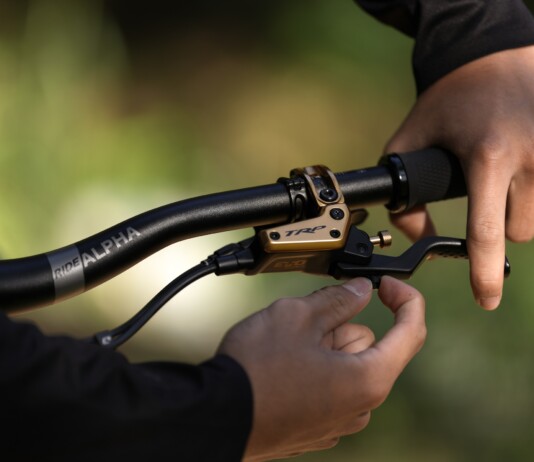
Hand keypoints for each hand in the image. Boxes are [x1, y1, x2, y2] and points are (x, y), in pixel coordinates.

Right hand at [218, 276, 425, 460]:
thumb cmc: (256, 370)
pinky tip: (282, 369)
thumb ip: (339, 298)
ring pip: (346, 365)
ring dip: (324, 347)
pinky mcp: (316, 428)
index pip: (410, 333)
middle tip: (302, 324)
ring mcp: (337, 422)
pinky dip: (314, 369)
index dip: (405, 300)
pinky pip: (329, 385)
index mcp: (367, 379)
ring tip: (285, 348)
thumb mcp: (299, 316)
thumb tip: (360, 290)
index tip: (387, 284)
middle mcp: (360, 407)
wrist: (216, 416)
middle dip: (340, 326)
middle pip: (367, 346)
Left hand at [385, 45, 533, 309]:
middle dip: (497, 224)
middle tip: (484, 190)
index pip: (486, 230)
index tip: (486, 300)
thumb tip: (419, 238)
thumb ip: (405, 195)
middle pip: (517, 231)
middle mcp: (532, 157)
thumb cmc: (450, 99)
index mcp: (487, 157)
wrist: (493, 57)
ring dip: (518, 209)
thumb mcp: (411, 139)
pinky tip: (520, 170)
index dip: (485, 272)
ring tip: (503, 173)